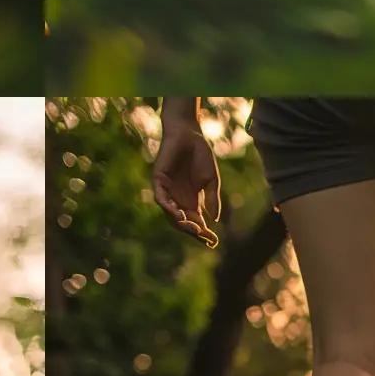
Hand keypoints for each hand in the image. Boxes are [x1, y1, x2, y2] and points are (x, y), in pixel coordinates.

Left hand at [152, 109, 220, 246]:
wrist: (189, 134)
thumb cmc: (200, 155)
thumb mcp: (211, 180)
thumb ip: (212, 199)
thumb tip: (216, 220)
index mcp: (190, 201)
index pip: (195, 222)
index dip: (203, 232)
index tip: (213, 241)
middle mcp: (177, 199)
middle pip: (182, 222)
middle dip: (192, 231)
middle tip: (203, 236)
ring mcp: (167, 191)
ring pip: (170, 214)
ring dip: (181, 223)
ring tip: (193, 229)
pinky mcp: (158, 181)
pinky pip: (161, 199)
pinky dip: (168, 208)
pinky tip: (178, 215)